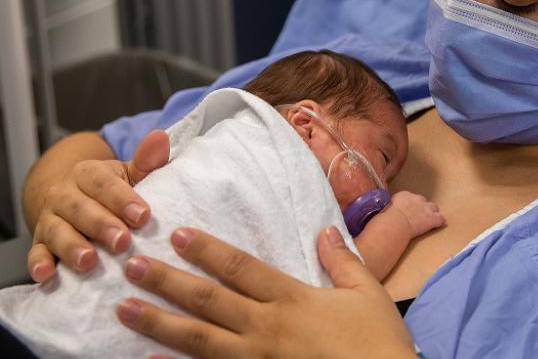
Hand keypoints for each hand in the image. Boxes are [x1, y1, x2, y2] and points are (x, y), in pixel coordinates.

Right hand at [27, 130, 169, 281]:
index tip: (144, 216)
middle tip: (123, 241)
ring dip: (72, 247)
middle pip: (81, 208)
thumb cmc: (111, 191)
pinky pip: (36, 253)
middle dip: (101, 225)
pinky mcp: (40, 243)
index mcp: (87, 173)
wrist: (74, 199)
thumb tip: (160, 138)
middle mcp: (64, 194)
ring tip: (89, 261)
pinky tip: (47, 274)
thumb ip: (146, 162)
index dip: (123, 199)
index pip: (104, 183)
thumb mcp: (130, 175)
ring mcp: (50, 219)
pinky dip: (39, 264)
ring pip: (57, 231)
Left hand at [117, 226, 417, 358]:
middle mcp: (267, 327)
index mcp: (292, 299)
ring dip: (159, 322)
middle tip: (131, 265)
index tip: (176, 234)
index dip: (208, 249)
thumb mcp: (368, 295)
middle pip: (209, 300)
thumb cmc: (378, 343)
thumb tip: (326, 231)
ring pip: (199, 339)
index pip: (241, 268)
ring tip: (123, 309)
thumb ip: (344, 262)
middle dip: (167, 281)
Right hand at [388, 191, 444, 236]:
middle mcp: (417, 198)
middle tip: (418, 217)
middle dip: (422, 208)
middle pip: (424, 201)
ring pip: (434, 208)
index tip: (409, 211)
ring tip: (427, 221)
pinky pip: (440, 219)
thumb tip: (387, 211)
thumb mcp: (385, 209)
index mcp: (404, 195)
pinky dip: (438, 223)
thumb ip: (390, 207)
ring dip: (431, 214)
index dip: (411, 206)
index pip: (411, 198)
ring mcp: (426, 208)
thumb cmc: (386, 219)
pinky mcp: (432, 218)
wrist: (395, 223)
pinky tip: (435, 227)